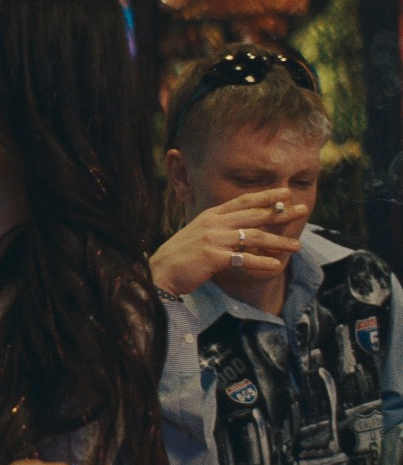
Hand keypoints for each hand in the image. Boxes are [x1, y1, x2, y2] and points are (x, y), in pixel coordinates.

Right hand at [150, 188, 306, 294]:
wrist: (160, 272)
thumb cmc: (180, 256)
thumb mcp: (198, 235)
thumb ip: (218, 229)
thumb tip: (240, 230)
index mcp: (210, 216)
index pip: (242, 201)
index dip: (265, 196)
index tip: (285, 192)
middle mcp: (213, 223)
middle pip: (254, 215)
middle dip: (281, 212)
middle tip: (303, 209)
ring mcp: (214, 239)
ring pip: (254, 237)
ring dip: (278, 241)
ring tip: (297, 246)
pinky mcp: (213, 257)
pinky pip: (244, 259)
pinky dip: (261, 262)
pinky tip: (276, 265)